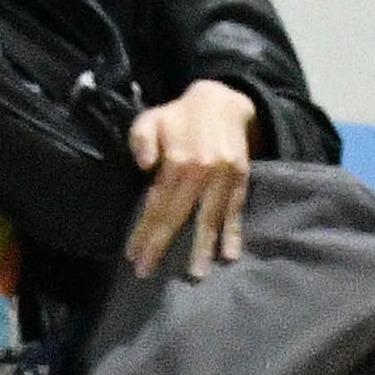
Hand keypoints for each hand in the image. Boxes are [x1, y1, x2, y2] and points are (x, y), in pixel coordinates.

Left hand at [125, 78, 259, 276]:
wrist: (223, 100)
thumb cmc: (179, 116)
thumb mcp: (152, 118)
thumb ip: (142, 139)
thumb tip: (144, 166)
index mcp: (178, 159)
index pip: (157, 203)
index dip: (144, 230)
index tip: (133, 255)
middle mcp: (202, 171)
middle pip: (179, 216)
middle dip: (162, 246)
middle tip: (148, 272)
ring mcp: (224, 176)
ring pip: (210, 217)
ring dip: (202, 247)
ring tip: (197, 273)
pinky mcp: (241, 178)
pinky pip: (236, 210)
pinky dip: (234, 232)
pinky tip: (230, 254)